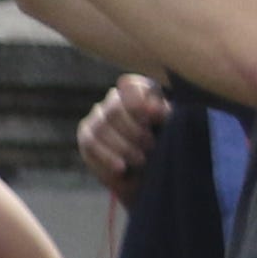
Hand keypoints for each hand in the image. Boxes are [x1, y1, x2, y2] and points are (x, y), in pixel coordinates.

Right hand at [79, 71, 169, 200]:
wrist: (150, 171)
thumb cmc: (164, 144)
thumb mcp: (171, 128)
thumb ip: (163, 115)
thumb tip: (153, 108)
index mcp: (139, 91)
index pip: (131, 86)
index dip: (138, 101)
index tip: (153, 117)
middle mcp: (114, 99)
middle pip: (115, 109)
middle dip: (134, 132)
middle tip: (151, 148)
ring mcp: (97, 116)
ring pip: (101, 128)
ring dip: (122, 147)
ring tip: (140, 162)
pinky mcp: (86, 135)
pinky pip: (91, 144)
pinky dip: (107, 158)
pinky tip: (121, 169)